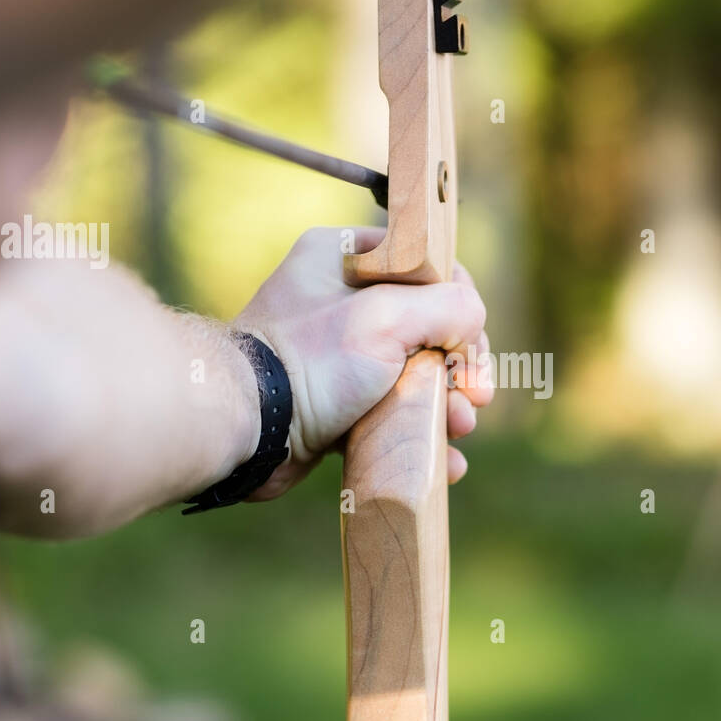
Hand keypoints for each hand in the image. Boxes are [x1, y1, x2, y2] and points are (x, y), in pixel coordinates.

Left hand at [234, 227, 492, 496]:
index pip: (428, 269)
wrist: (247, 431)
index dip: (462, 310)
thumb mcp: (388, 319)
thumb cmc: (309, 364)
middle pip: (428, 327)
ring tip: (457, 433)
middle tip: (473, 400)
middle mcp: (340, 299)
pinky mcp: (334, 403)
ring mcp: (337, 354)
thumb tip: (473, 319)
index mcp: (347, 258)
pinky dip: (418, 434)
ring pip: (414, 375)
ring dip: (446, 406)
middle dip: (458, 369)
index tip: (474, 350)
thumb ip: (446, 307)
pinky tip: (445, 462)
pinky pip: (390, 413)